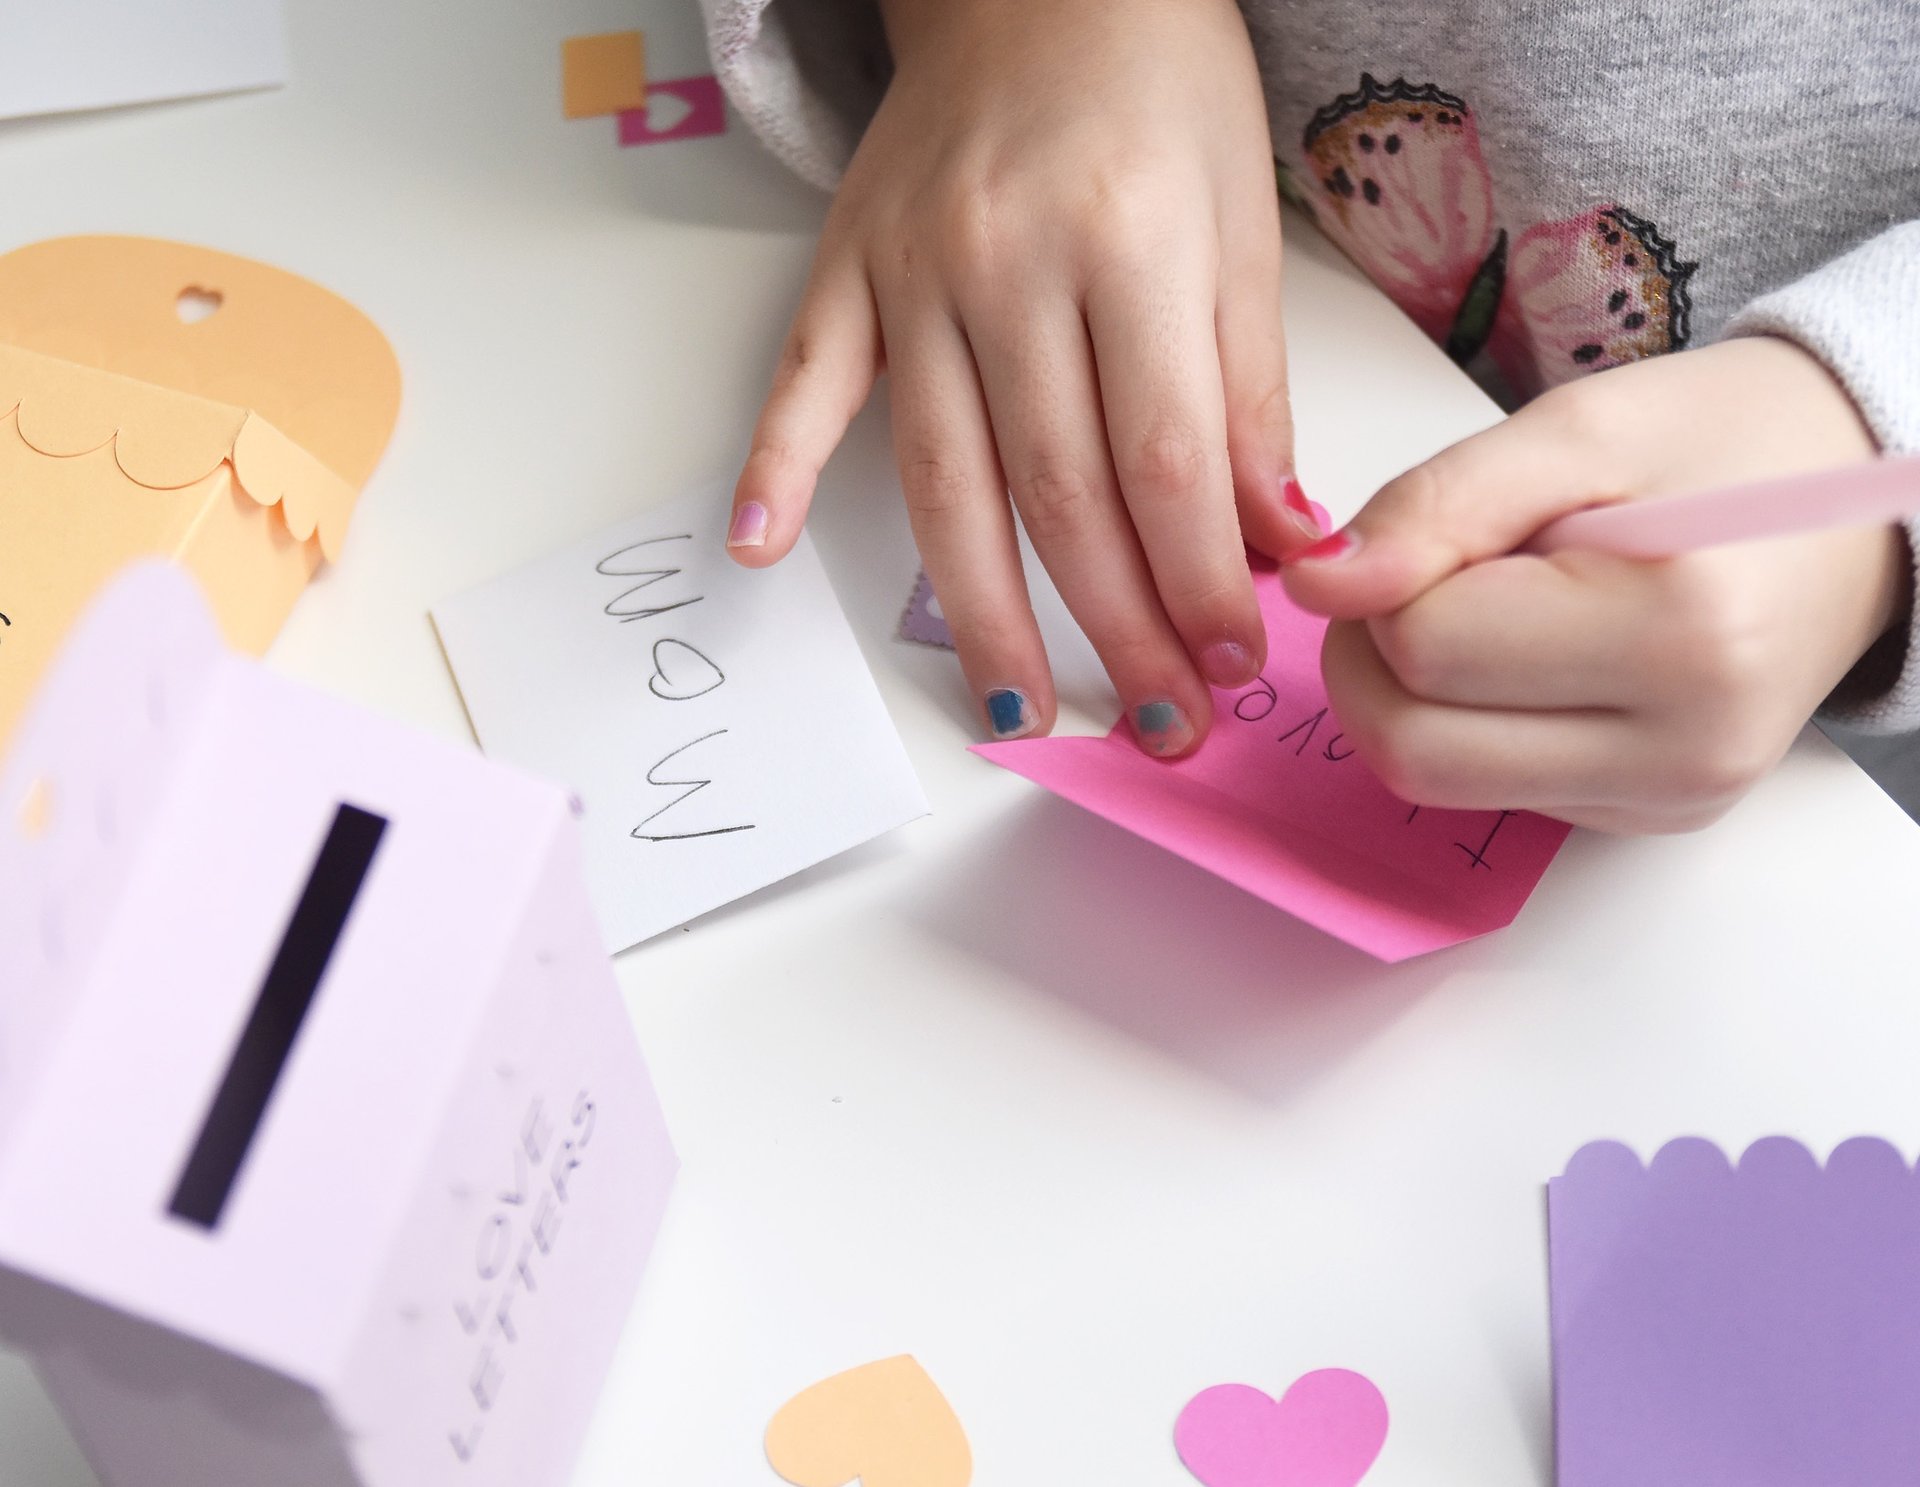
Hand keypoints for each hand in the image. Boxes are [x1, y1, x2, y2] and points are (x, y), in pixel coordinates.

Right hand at [725, 0, 1321, 754]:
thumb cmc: (1161, 87)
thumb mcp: (1243, 224)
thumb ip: (1251, 393)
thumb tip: (1278, 545)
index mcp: (1131, 243)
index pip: (1165, 463)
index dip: (1197, 585)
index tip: (1228, 665)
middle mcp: (1011, 264)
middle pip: (1060, 493)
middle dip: (1116, 627)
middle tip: (1156, 722)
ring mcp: (914, 272)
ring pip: (946, 478)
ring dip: (982, 612)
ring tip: (1019, 710)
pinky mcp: (847, 269)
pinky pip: (804, 378)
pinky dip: (775, 463)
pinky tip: (757, 549)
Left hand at [1282, 337, 1907, 832]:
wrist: (1857, 504)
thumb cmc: (1724, 447)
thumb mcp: (1575, 430)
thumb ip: (1438, 506)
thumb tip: (1321, 583)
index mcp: (1679, 632)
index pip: (1424, 646)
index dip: (1387, 581)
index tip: (1438, 528)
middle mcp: (1683, 747)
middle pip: (1411, 744)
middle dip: (1373, 655)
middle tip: (1426, 575)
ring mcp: (1667, 799)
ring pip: (1433, 781)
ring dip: (1409, 695)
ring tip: (1481, 608)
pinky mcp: (1647, 820)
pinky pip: (1488, 790)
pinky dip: (1467, 722)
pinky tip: (1526, 657)